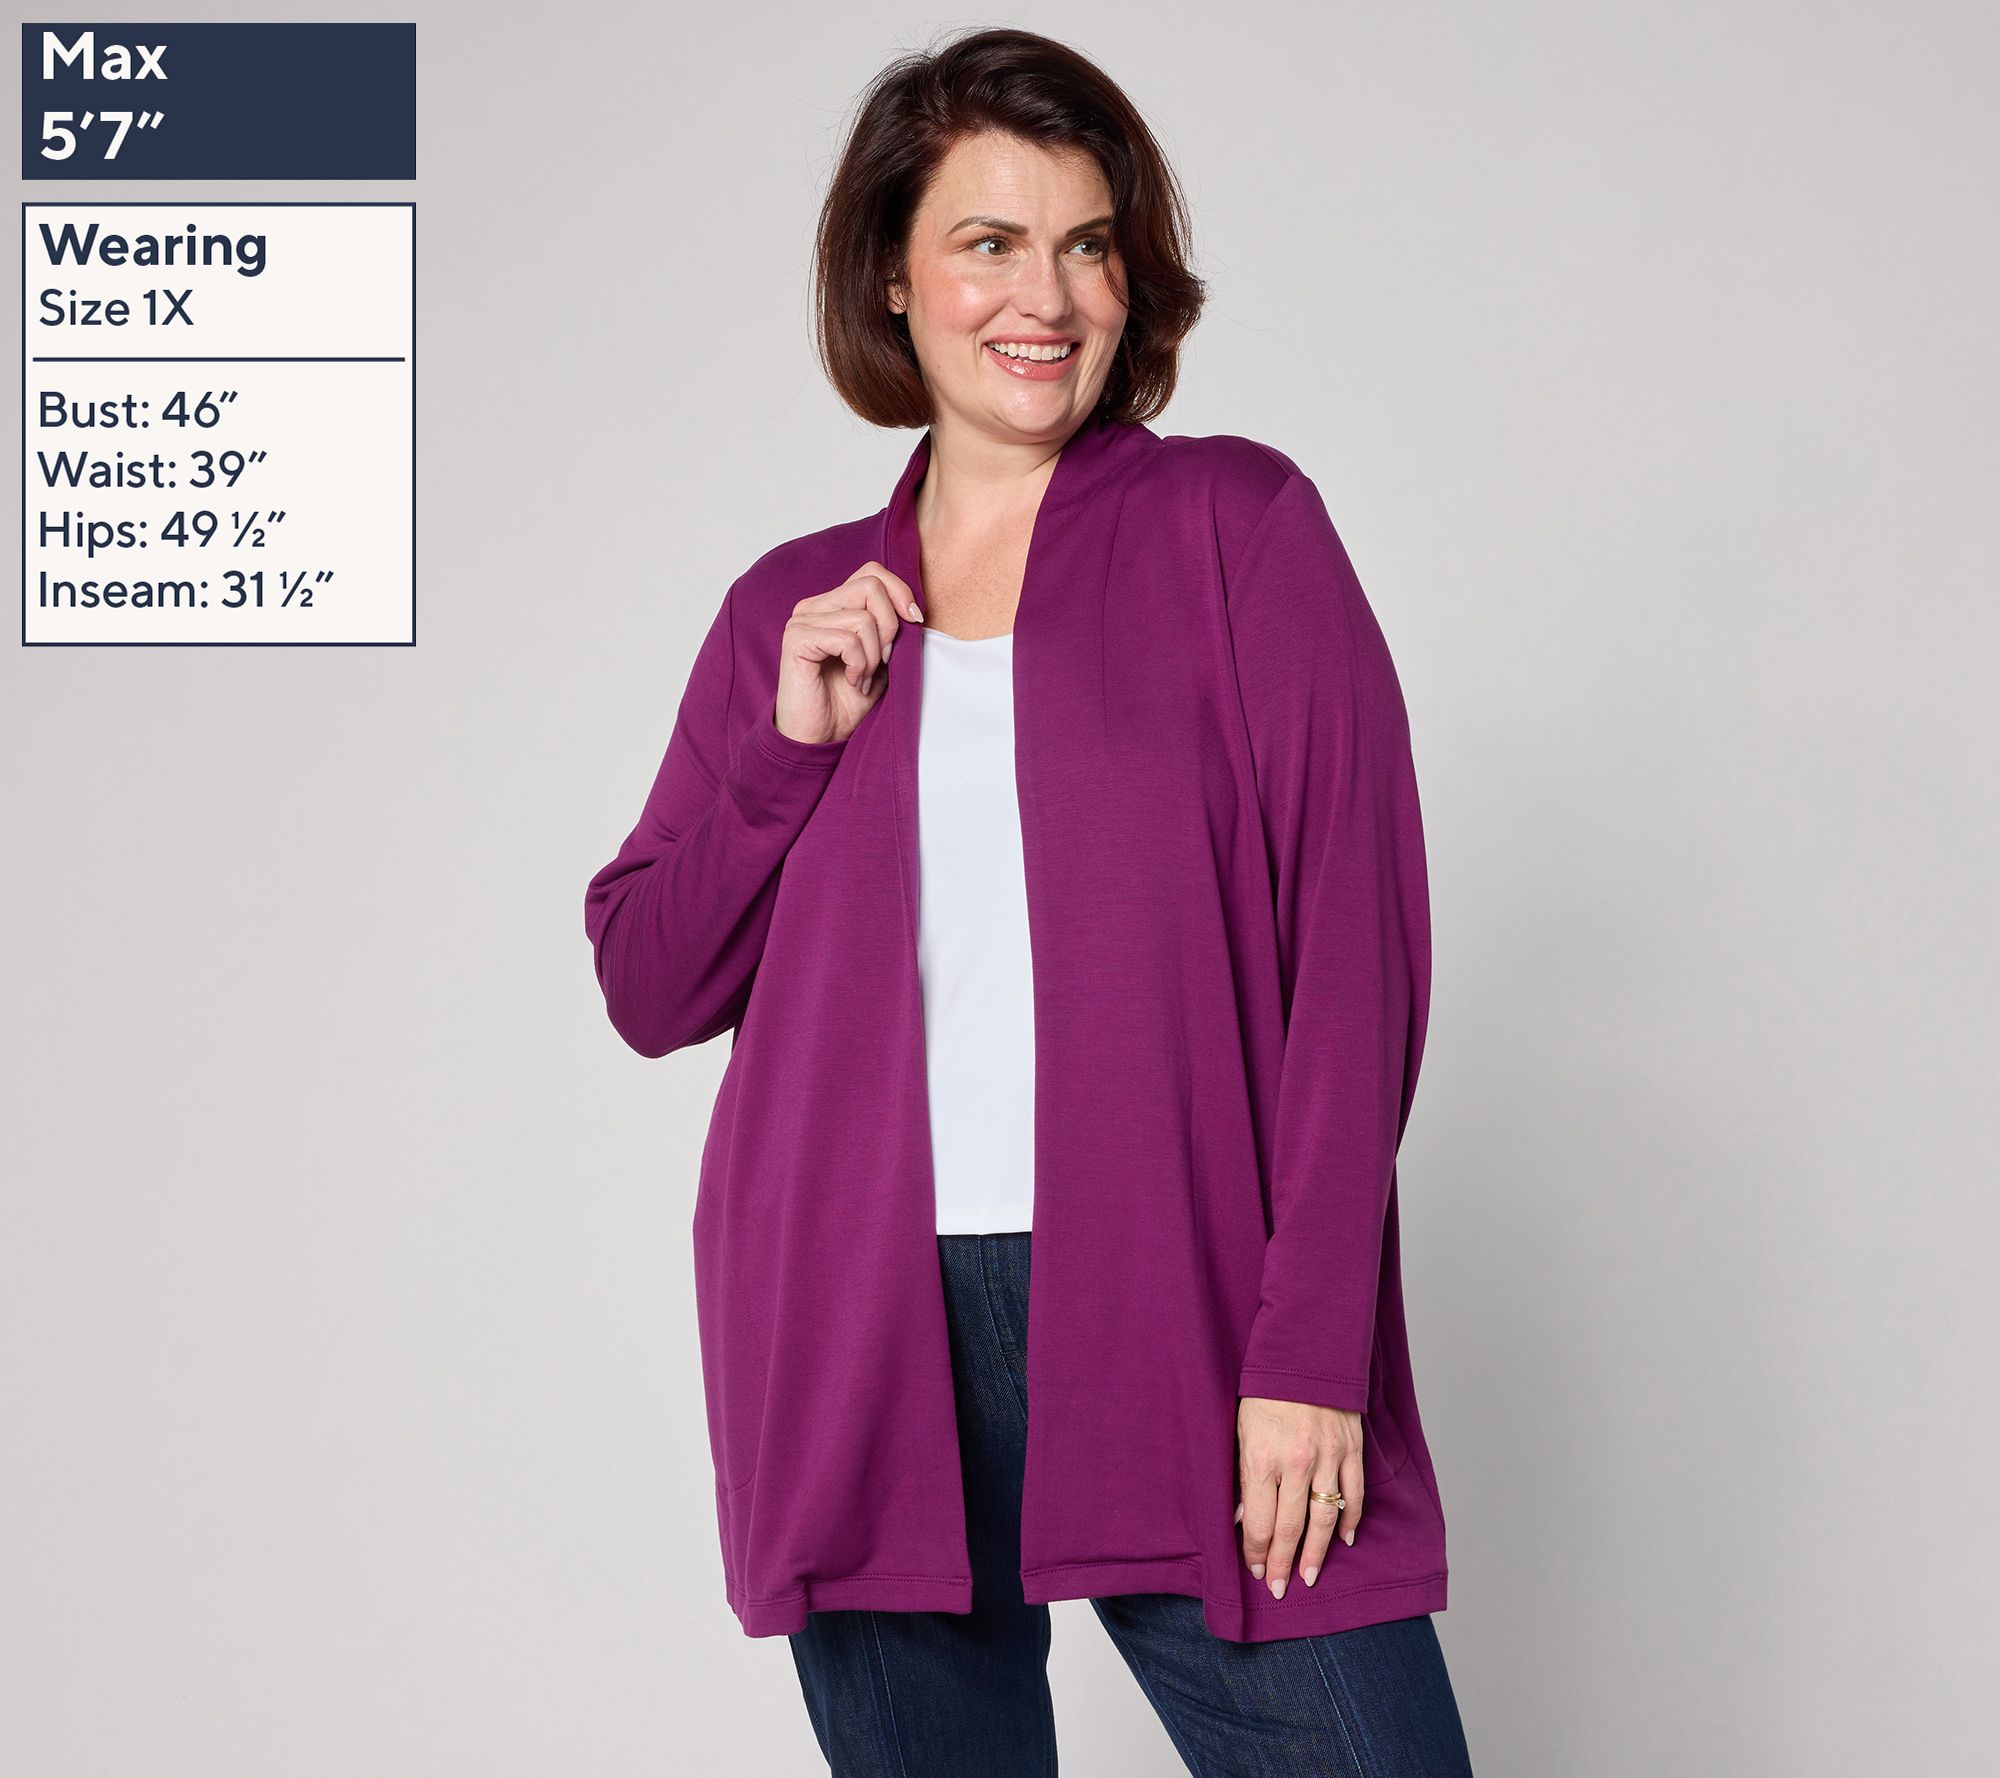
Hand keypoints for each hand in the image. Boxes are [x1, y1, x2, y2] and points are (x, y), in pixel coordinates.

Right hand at [774, 561, 922, 744]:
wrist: (820, 738)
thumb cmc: (848, 703)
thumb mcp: (881, 661)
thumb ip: (892, 631)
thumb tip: (912, 609)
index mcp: (832, 605)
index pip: (871, 572)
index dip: (900, 591)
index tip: (915, 622)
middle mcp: (814, 607)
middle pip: (871, 587)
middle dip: (890, 626)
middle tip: (885, 661)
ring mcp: (802, 621)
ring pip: (863, 617)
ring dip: (874, 655)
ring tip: (864, 679)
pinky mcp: (797, 639)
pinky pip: (847, 639)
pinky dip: (860, 665)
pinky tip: (853, 683)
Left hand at [1235, 1395, 1363, 1596]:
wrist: (1305, 1353)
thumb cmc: (1264, 1392)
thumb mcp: (1240, 1430)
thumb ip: (1243, 1477)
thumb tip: (1242, 1519)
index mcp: (1262, 1458)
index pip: (1260, 1522)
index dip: (1257, 1551)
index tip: (1256, 1570)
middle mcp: (1296, 1463)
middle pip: (1290, 1529)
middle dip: (1283, 1563)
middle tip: (1280, 1588)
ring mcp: (1328, 1458)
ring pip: (1325, 1520)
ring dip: (1316, 1553)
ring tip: (1308, 1576)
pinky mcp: (1351, 1449)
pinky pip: (1354, 1496)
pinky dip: (1351, 1522)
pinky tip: (1345, 1541)